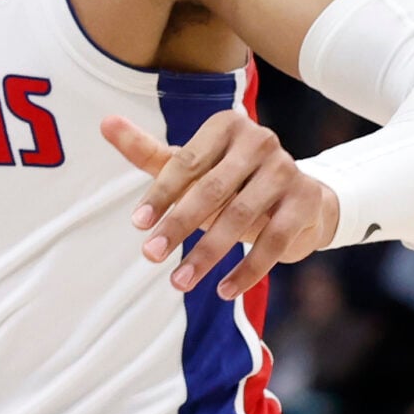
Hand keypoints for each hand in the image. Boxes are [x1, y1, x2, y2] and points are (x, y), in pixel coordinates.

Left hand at [103, 109, 339, 300]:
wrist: (297, 198)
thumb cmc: (228, 181)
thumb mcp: (189, 166)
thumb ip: (147, 151)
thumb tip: (105, 123)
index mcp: (226, 126)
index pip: (186, 162)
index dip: (161, 195)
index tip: (138, 225)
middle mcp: (260, 140)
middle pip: (211, 190)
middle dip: (178, 226)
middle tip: (150, 256)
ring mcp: (287, 169)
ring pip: (240, 217)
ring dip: (207, 254)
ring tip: (179, 282)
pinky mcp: (307, 200)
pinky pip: (275, 240)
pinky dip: (248, 269)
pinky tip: (223, 290)